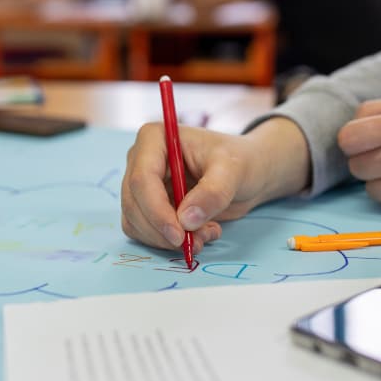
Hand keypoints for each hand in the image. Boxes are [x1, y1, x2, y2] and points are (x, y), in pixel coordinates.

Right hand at [121, 118, 309, 252]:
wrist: (246, 172)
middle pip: (134, 204)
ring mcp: (141, 184)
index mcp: (155, 138)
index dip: (156, 211)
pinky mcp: (147, 206)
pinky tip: (199, 234)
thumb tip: (185, 220)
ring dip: (167, 240)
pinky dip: (169, 242)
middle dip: (163, 230)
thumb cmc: (239, 161)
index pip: (142, 179)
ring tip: (206, 234)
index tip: (180, 235)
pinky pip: (145, 232)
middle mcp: (140, 160)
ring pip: (136, 222)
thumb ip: (212, 193)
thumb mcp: (232, 170)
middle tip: (197, 242)